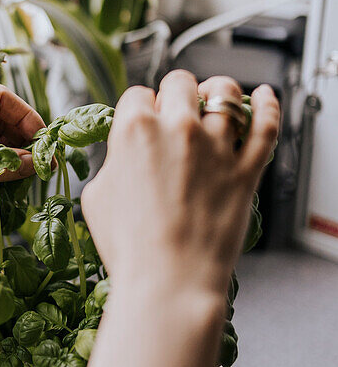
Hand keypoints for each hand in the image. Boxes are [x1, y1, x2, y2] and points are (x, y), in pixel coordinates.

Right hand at [81, 71, 279, 302]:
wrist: (168, 283)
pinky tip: (264, 95)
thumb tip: (123, 155)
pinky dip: (268, 104)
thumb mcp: (97, 197)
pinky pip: (267, 125)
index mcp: (135, 130)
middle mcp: (178, 128)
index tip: (143, 120)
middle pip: (180, 83)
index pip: (137, 94)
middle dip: (176, 93)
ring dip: (218, 92)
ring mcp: (217, 147)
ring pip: (226, 93)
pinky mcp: (247, 169)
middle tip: (176, 110)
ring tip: (216, 101)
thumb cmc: (129, 248)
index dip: (139, 107)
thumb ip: (112, 162)